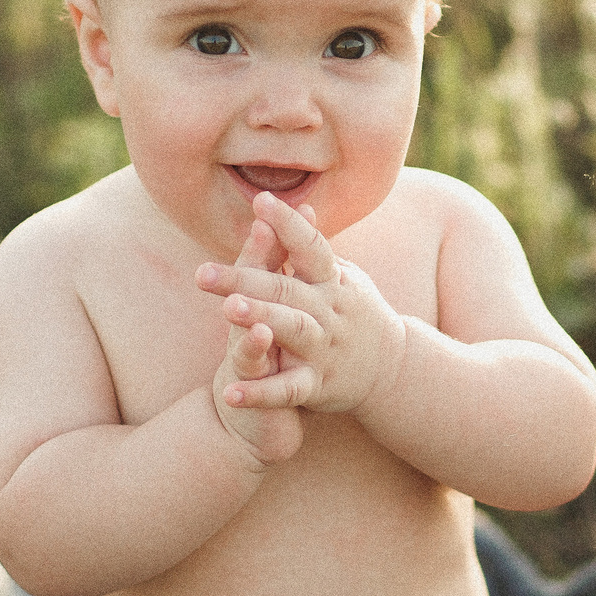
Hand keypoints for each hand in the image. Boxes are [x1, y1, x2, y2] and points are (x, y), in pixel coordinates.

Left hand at [198, 192, 408, 417]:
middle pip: (286, 290)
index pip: (311, 246)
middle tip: (204, 273)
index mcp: (331, 281)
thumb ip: (314, 249)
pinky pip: (288, 390)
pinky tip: (230, 393)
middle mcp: (329, 311)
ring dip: (261, 320)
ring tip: (227, 311)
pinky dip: (260, 394)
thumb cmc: (354, 313)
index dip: (288, 224)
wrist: (392, 368)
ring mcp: (324, 348)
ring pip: (293, 330)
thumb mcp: (341, 277)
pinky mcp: (318, 384)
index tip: (261, 201)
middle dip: (245, 280)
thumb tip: (302, 206)